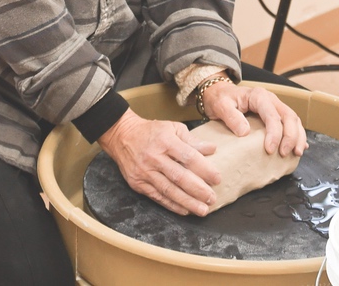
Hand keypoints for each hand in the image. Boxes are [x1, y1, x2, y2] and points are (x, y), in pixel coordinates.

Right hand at [98, 108, 220, 215]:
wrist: (122, 135)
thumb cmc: (151, 131)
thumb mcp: (172, 128)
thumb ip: (192, 140)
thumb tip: (211, 149)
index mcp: (165, 140)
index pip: (188, 157)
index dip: (204, 169)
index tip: (217, 179)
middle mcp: (154, 157)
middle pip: (179, 177)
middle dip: (198, 190)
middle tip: (212, 198)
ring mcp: (145, 172)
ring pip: (169, 190)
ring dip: (187, 202)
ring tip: (202, 209)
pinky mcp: (138, 183)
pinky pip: (157, 197)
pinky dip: (172, 205)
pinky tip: (185, 210)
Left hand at [200, 75, 306, 156]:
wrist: (219, 93)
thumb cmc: (221, 99)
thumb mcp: (221, 106)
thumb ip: (232, 117)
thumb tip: (245, 132)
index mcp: (258, 96)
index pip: (272, 115)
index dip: (274, 133)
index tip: (270, 150)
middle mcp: (270, 99)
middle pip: (288, 116)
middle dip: (291, 136)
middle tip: (284, 153)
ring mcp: (275, 106)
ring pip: (293, 119)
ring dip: (297, 137)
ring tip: (296, 153)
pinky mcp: (275, 114)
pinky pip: (291, 123)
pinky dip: (297, 135)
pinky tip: (300, 146)